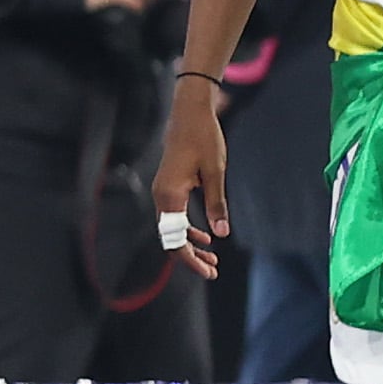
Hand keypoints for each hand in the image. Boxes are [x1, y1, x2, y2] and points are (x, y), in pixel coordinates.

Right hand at [152, 77, 229, 279]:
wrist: (189, 112)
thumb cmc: (203, 138)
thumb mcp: (215, 171)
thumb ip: (216, 204)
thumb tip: (221, 234)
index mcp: (170, 195)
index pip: (175, 239)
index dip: (190, 259)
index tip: (209, 271)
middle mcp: (161, 196)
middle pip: (171, 238)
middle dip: (191, 257)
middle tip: (213, 270)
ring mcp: (162, 191)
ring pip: (172, 229)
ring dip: (190, 245)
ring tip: (212, 258)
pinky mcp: (168, 187)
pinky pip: (174, 216)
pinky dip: (187, 229)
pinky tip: (205, 235)